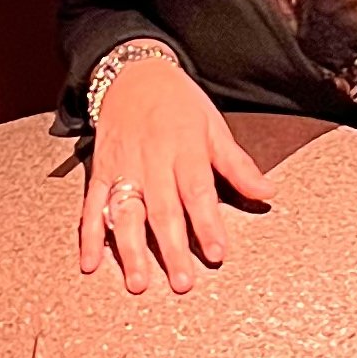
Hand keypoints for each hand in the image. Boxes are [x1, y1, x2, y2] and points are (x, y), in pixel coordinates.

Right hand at [80, 58, 272, 296]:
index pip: (197, 192)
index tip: (216, 253)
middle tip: (181, 282)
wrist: (133, 75)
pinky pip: (92, 206)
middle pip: (162, 210)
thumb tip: (267, 192)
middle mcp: (151, 161)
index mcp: (184, 149)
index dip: (207, 224)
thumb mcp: (212, 126)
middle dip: (171, 249)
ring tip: (138, 282)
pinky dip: (90, 235)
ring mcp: (122, 168)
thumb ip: (237, 164)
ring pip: (125, 213)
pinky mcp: (100, 171)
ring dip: (130, 250)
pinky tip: (91, 262)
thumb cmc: (178, 103)